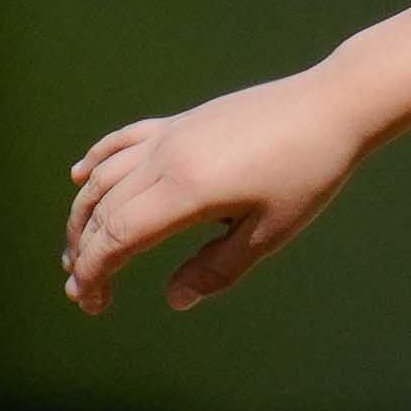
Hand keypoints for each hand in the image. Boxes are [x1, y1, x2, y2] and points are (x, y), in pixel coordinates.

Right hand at [61, 69, 370, 313]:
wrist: (331, 106)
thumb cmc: (309, 173)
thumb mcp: (270, 233)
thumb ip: (217, 269)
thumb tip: (174, 299)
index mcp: (186, 190)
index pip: (117, 237)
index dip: (95, 272)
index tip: (92, 303)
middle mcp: (165, 158)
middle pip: (102, 210)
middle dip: (84, 253)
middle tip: (84, 291)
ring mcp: (169, 135)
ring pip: (104, 177)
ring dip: (83, 216)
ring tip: (79, 250)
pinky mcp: (180, 122)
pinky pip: (123, 142)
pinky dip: (96, 162)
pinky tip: (80, 179)